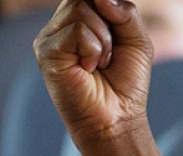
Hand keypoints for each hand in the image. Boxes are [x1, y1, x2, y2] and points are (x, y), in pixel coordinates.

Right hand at [34, 0, 153, 143]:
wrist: (118, 117)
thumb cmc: (125, 82)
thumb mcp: (137, 40)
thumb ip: (125, 12)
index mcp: (80, 20)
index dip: (107, 5)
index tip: (117, 27)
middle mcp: (61, 25)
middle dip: (109, 24)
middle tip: (110, 53)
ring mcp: (50, 37)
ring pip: (80, 10)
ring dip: (104, 39)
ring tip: (100, 63)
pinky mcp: (45, 51)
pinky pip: (76, 31)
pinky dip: (93, 50)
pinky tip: (89, 68)